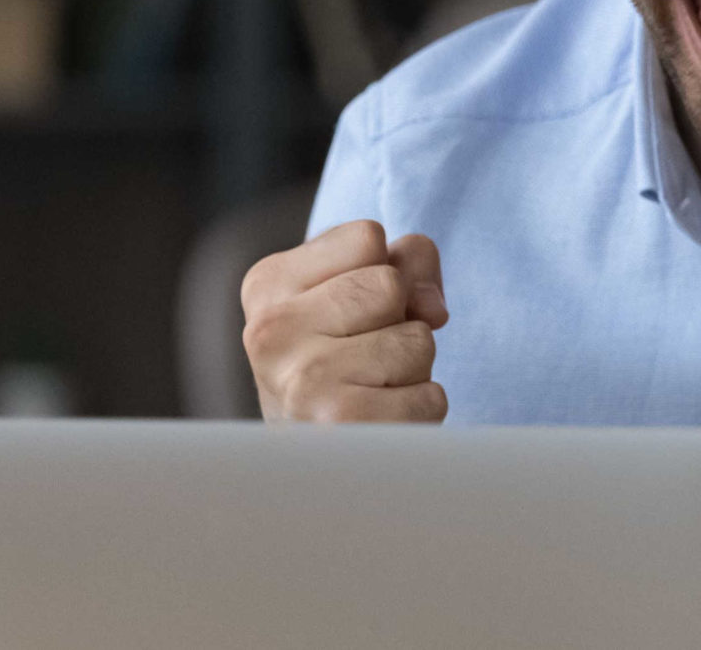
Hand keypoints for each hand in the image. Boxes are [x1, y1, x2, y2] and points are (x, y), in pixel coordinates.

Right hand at [240, 218, 447, 421]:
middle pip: (392, 285)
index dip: (384, 271)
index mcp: (267, 284)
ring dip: (413, 368)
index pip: (368, 238)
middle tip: (363, 359)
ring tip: (370, 391)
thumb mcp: (358, 293)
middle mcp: (271, 330)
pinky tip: (381, 422)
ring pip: (418, 340)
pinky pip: (431, 396)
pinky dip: (422, 410)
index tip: (353, 313)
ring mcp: (301, 380)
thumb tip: (433, 309)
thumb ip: (406, 265)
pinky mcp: (340, 426)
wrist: (310, 462)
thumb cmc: (342, 364)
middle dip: (400, 320)